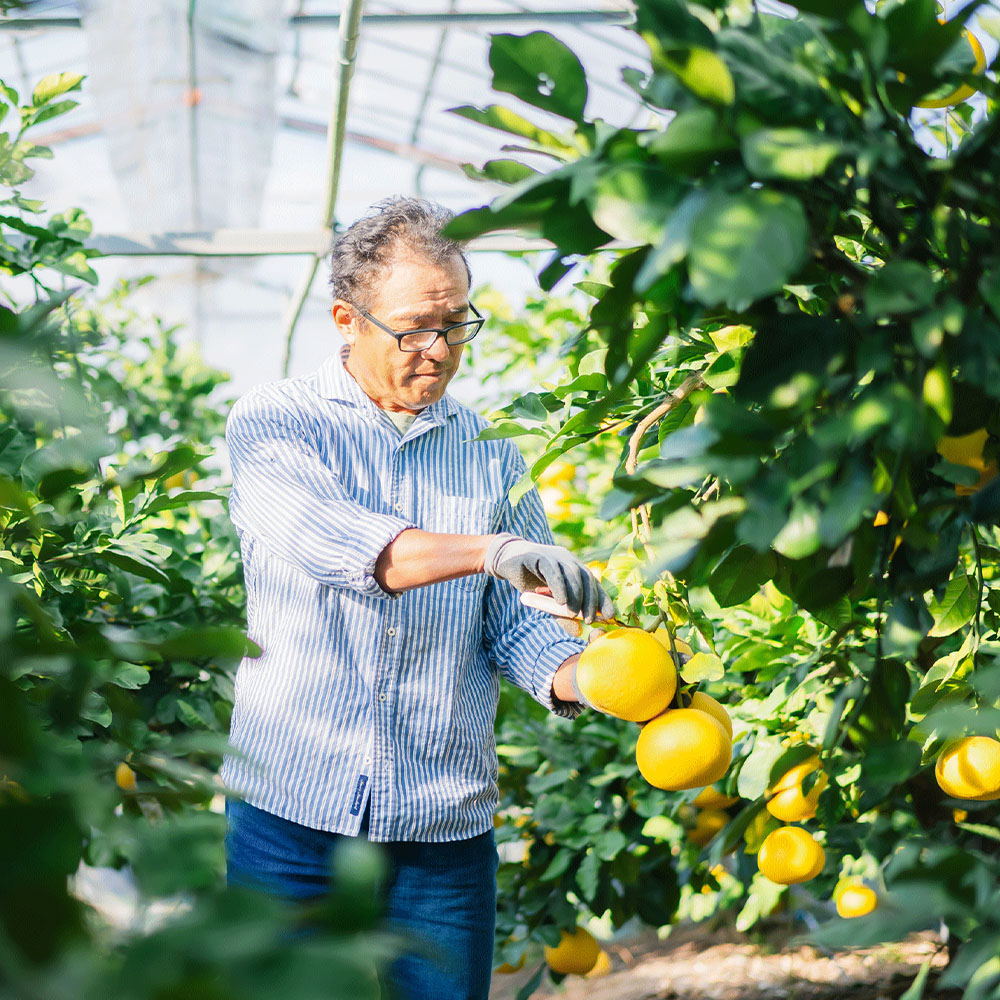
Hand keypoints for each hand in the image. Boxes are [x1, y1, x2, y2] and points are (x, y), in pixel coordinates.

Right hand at [483, 533, 612, 622]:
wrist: (506, 560)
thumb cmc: (530, 580)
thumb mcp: (548, 601)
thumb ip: (562, 614)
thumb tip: (577, 631)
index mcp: (574, 568)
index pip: (594, 583)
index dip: (603, 598)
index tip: (611, 616)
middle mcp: (568, 560)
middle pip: (587, 578)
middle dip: (591, 600)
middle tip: (591, 620)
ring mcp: (555, 556)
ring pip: (573, 574)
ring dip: (576, 595)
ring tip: (574, 614)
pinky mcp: (539, 556)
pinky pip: (553, 571)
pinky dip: (560, 587)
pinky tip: (561, 602)